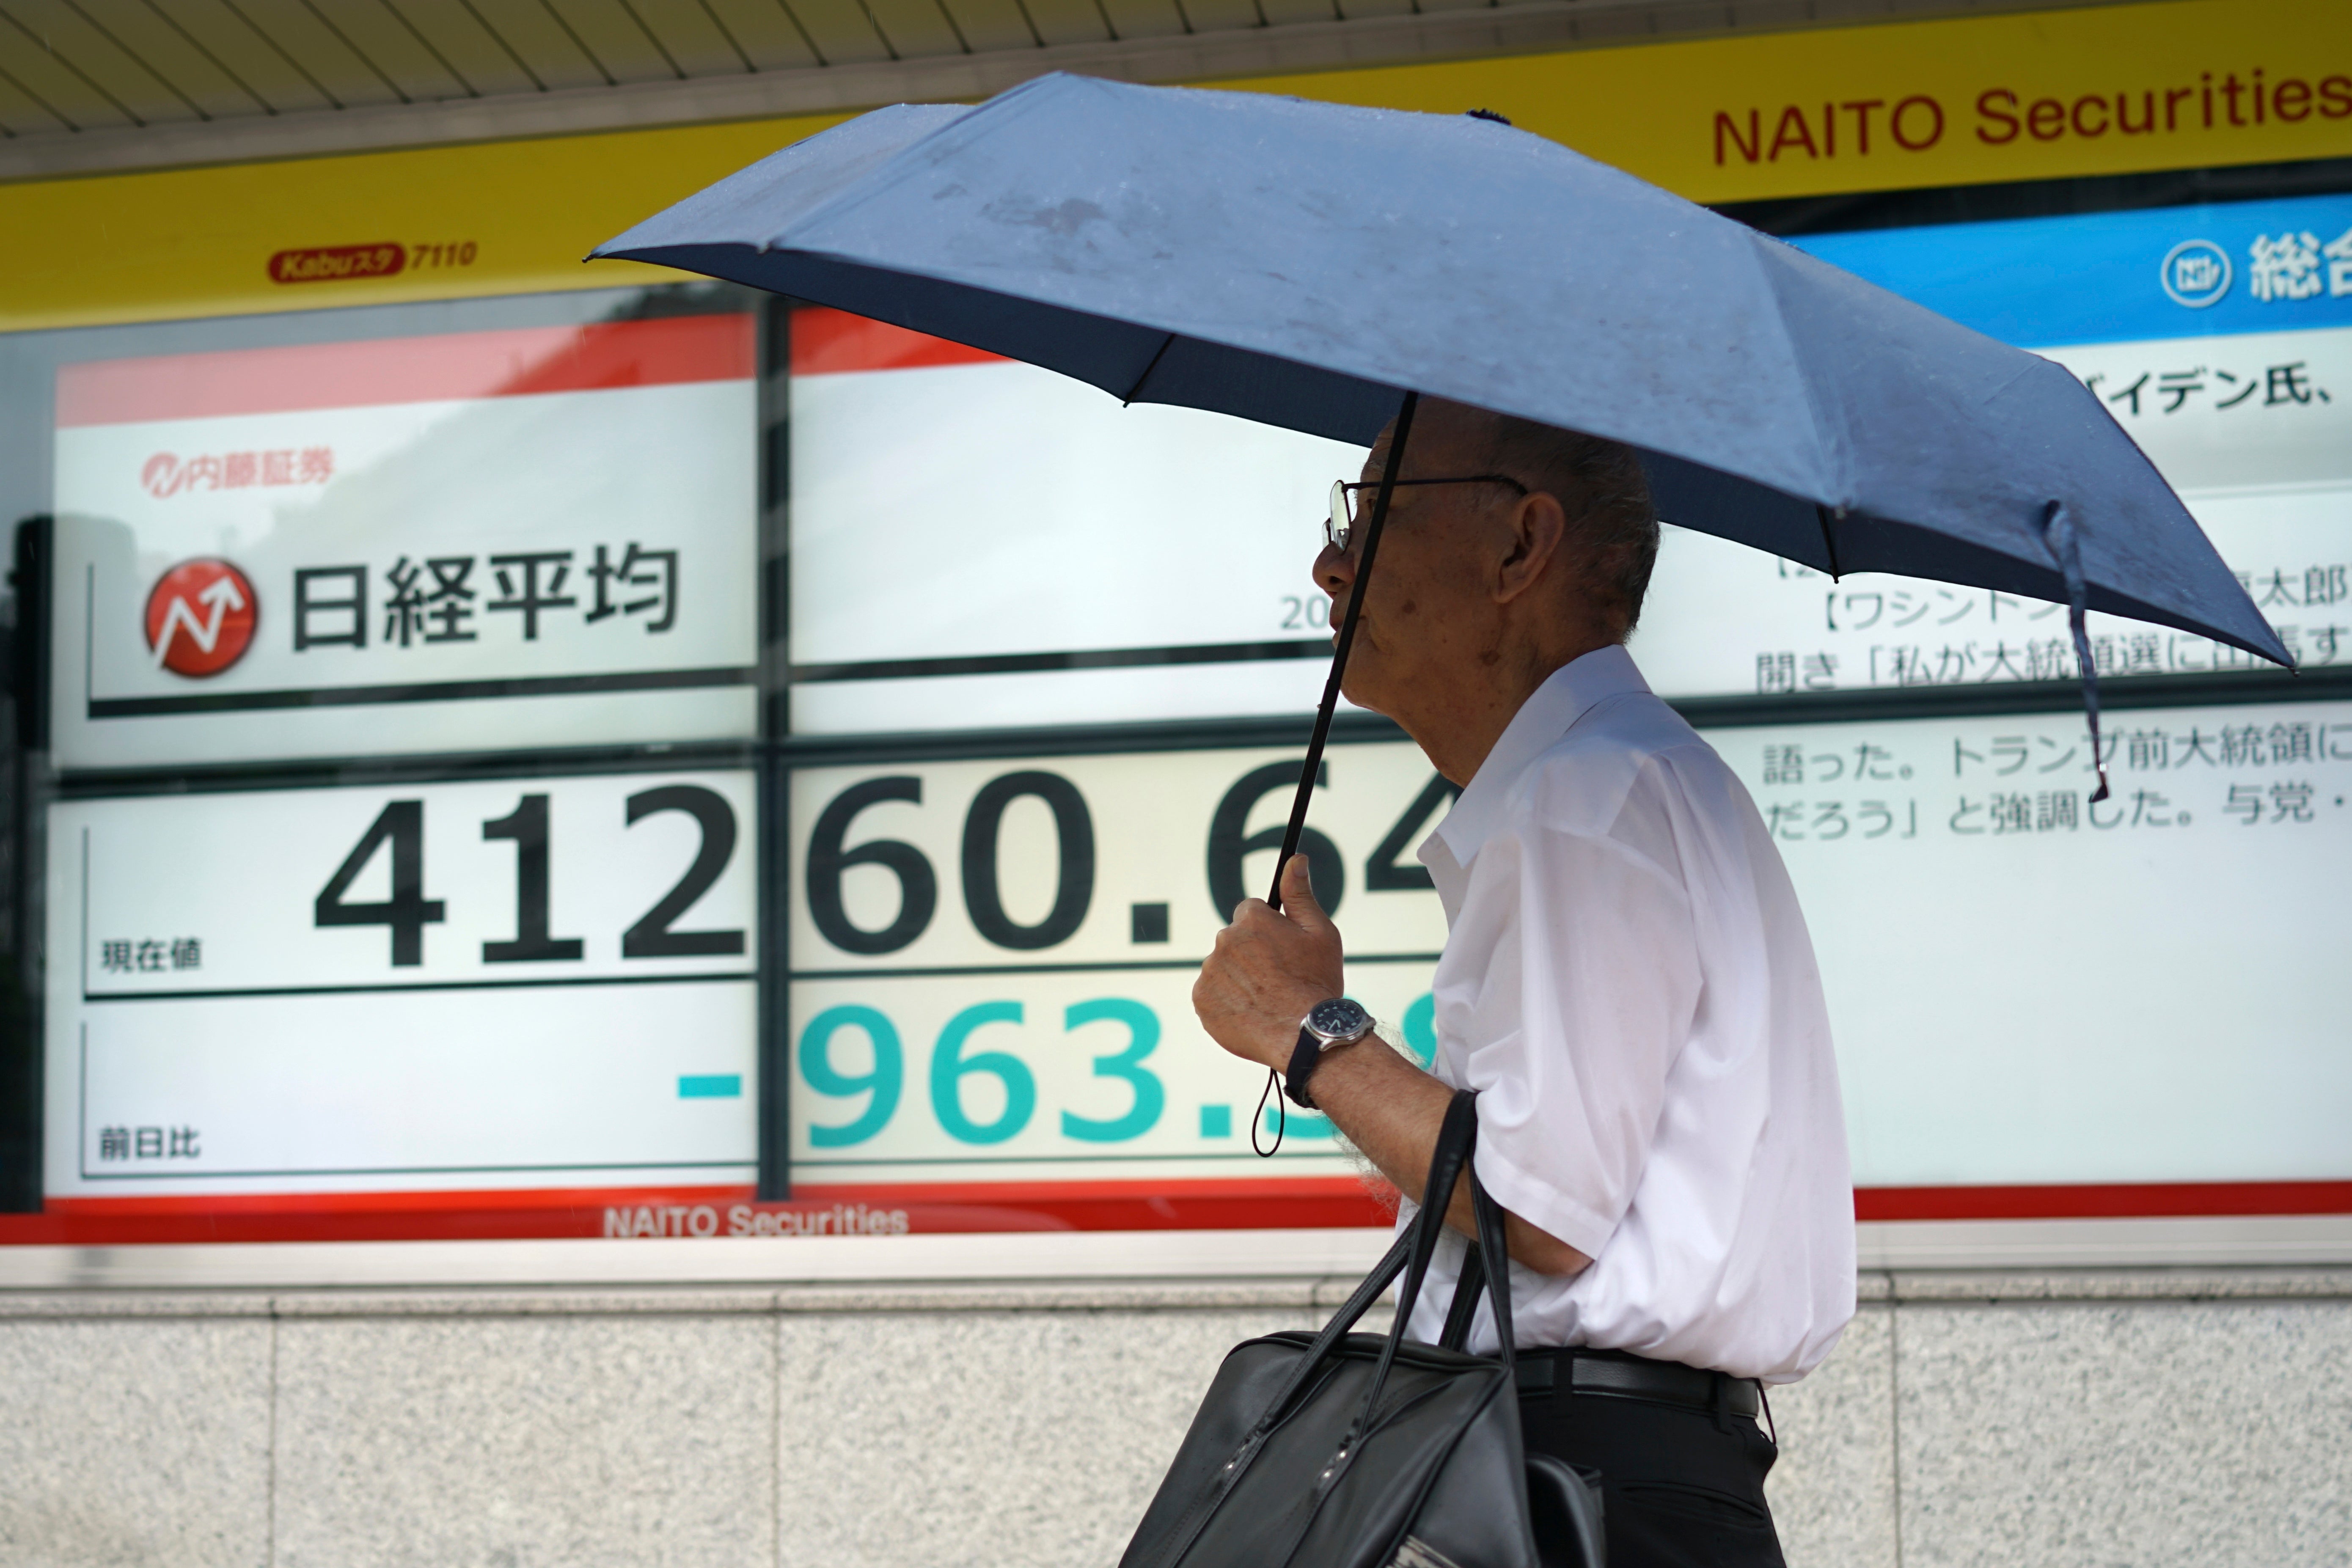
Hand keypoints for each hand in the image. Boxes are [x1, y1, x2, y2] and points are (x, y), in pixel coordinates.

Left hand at [1192, 854, 1345, 1069]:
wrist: (1303, 1035)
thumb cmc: (1316, 983)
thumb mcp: (1320, 933)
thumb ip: (1300, 894)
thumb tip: (1295, 859)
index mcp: (1251, 920)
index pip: (1250, 912)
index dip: (1269, 931)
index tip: (1282, 951)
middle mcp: (1224, 941)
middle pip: (1235, 941)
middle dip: (1252, 954)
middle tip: (1277, 979)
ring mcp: (1210, 972)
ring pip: (1223, 967)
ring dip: (1239, 978)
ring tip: (1266, 999)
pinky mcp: (1201, 1000)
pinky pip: (1211, 994)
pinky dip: (1227, 1002)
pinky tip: (1251, 1012)